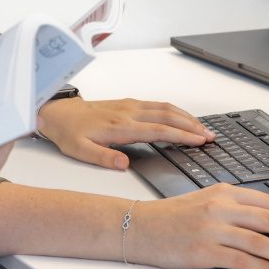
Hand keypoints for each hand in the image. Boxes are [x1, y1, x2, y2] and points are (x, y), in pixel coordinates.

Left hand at [35, 97, 212, 169]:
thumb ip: (102, 158)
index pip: (158, 130)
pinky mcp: (128, 104)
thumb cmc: (69, 133)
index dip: (181, 135)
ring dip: (186, 117)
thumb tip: (123, 164)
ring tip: (203, 128)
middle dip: (192, 126)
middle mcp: (128, 113)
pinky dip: (175, 111)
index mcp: (120, 127)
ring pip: (165, 107)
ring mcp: (130, 106)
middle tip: (211, 136)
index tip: (199, 140)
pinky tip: (182, 118)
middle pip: (168, 116)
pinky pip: (157, 105)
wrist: (58, 113)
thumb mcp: (79, 151)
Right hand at [124, 185, 268, 268]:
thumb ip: (236, 207)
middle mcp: (221, 207)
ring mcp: (213, 229)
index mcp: (224, 192)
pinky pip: (241, 260)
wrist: (139, 228)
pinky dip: (262, 267)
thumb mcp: (206, 200)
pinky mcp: (204, 251)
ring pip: (261, 241)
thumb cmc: (172, 217)